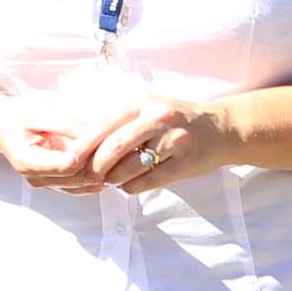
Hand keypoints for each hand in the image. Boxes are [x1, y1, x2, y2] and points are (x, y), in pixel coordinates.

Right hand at [0, 86, 140, 194]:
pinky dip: (99, 175)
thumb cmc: (16, 116)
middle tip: (123, 143)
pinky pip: (83, 186)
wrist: (0, 125)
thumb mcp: (37, 113)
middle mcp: (36, 178)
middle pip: (79, 178)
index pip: (67, 165)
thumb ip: (64, 124)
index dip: (89, 153)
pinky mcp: (56, 184)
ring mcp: (46, 183)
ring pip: (84, 185)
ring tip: (122, 152)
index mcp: (26, 161)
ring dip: (104, 170)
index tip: (107, 138)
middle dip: (102, 162)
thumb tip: (91, 132)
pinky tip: (111, 161)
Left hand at [69, 95, 238, 193]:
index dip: (84, 144)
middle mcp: (158, 118)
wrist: (221, 128)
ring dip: (114, 178)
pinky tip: (127, 186)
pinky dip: (132, 187)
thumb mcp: (147, 108)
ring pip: (131, 166)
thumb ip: (119, 120)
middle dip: (96, 165)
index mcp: (142, 103)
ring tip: (109, 181)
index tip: (70, 159)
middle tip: (88, 176)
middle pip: (114, 146)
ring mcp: (174, 140)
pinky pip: (149, 181)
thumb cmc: (174, 120)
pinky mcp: (186, 163)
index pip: (104, 123)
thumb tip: (78, 139)